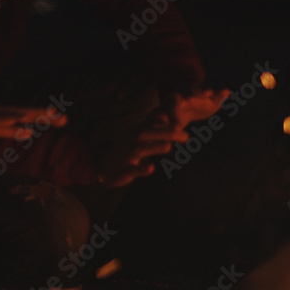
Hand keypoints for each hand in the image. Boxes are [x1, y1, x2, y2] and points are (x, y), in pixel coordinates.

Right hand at [0, 102, 65, 139]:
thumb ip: (11, 131)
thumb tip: (30, 133)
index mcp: (7, 115)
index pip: (31, 115)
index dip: (47, 117)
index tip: (65, 119)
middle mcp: (2, 111)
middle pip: (27, 112)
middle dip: (46, 114)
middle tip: (65, 118)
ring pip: (15, 113)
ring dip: (33, 114)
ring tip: (49, 116)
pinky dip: (7, 119)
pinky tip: (17, 121)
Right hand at [98, 88, 227, 186]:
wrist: (103, 166)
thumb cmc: (127, 150)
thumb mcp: (140, 137)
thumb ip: (155, 129)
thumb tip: (172, 120)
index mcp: (138, 132)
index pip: (154, 123)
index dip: (168, 120)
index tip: (184, 119)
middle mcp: (132, 141)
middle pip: (149, 134)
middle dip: (167, 134)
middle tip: (186, 136)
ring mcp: (127, 155)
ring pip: (141, 150)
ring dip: (154, 147)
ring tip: (168, 146)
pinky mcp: (124, 170)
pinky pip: (132, 170)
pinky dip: (141, 169)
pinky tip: (151, 168)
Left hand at [163, 88, 229, 129]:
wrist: (191, 102)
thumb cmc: (177, 115)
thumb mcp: (171, 122)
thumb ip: (170, 131)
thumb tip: (164, 147)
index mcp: (173, 103)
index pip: (172, 110)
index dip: (174, 119)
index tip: (176, 129)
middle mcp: (186, 95)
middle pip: (187, 96)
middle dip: (189, 97)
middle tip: (190, 100)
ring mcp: (200, 93)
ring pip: (202, 91)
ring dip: (204, 90)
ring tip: (209, 92)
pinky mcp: (212, 96)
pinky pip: (217, 93)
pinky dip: (221, 92)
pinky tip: (226, 92)